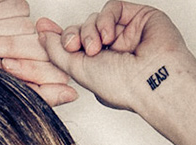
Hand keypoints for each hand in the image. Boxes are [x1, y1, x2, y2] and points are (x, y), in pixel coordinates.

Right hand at [0, 0, 78, 105]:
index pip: (51, 66)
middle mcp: (22, 47)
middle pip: (41, 45)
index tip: (7, 68)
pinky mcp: (3, 3)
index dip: (36, 67)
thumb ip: (38, 94)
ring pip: (27, 24)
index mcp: (24, 71)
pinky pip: (16, 6)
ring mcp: (13, 24)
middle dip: (12, 50)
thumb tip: (73, 95)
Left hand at [35, 2, 192, 111]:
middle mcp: (112, 50)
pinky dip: (106, 18)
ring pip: (95, 18)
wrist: (153, 81)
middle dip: (74, 36)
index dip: (59, 36)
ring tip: (98, 47)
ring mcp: (126, 34)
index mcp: (99, 67)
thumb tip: (42, 33)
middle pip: (81, 29)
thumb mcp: (78, 70)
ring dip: (90, 30)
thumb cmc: (123, 86)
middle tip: (77, 48)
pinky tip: (109, 35)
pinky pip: (113, 7)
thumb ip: (57, 51)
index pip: (74, 45)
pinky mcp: (139, 17)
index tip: (42, 28)